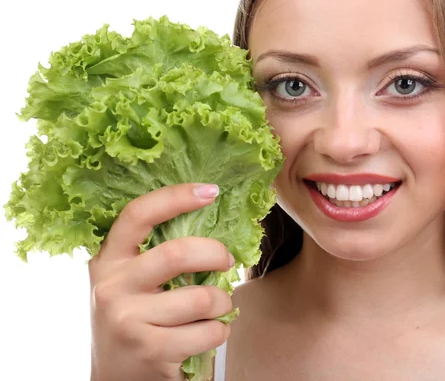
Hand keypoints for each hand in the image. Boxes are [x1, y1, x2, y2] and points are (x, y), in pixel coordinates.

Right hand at [89, 183, 233, 380]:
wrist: (116, 379)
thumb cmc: (135, 320)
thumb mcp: (131, 283)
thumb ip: (156, 254)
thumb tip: (210, 220)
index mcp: (108, 260)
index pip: (137, 215)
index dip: (175, 197)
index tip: (210, 191)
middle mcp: (112, 287)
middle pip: (178, 253)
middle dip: (217, 254)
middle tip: (227, 261)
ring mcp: (129, 320)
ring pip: (203, 297)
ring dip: (223, 302)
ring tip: (216, 308)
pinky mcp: (151, 350)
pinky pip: (210, 331)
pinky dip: (220, 331)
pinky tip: (207, 332)